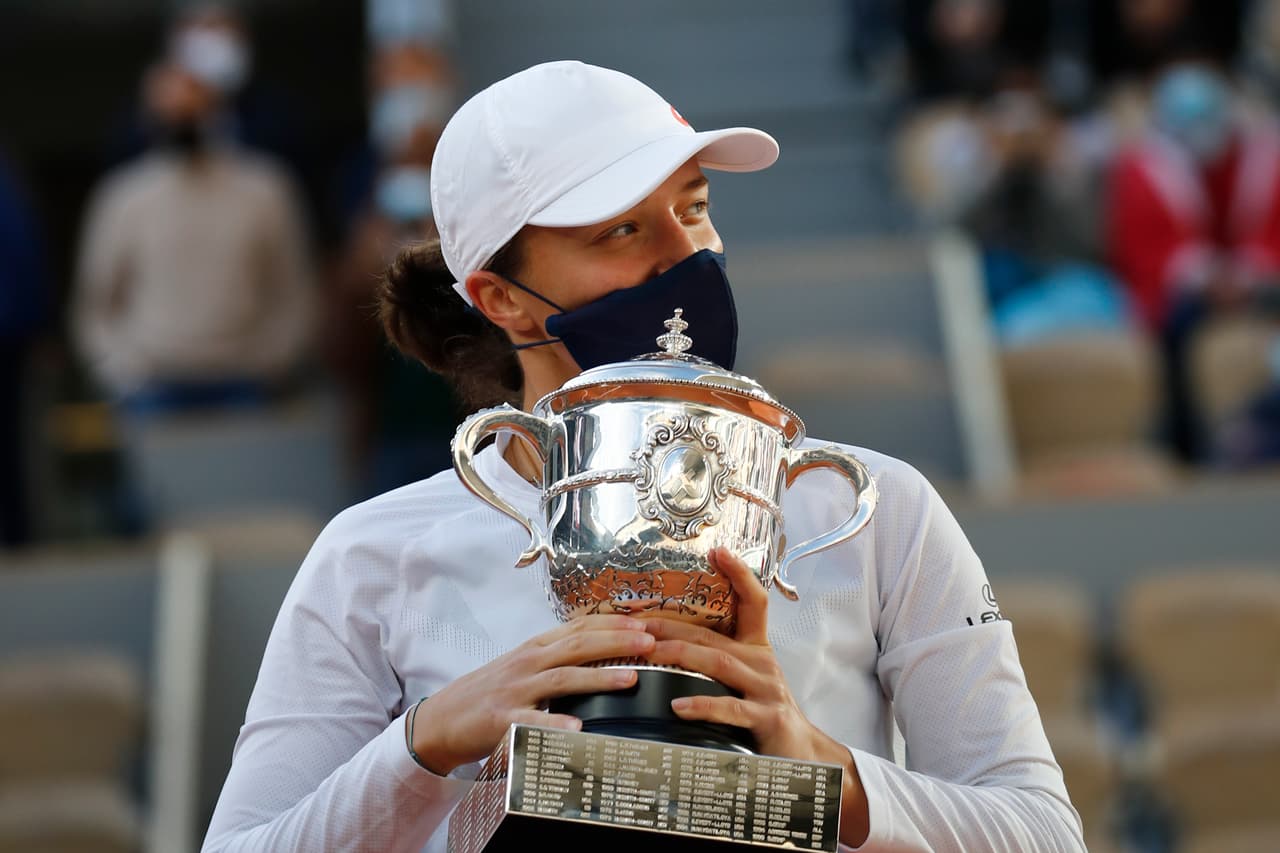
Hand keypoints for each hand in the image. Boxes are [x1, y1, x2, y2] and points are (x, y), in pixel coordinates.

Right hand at [409, 614, 653, 774]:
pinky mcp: (502, 720)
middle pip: (578, 645)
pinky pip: (533, 722)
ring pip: (562, 679)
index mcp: (536, 648)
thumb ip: (557, 656)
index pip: (580, 626)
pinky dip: (556, 725)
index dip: (614, 623)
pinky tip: (579, 730)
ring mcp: (515, 690)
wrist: (442, 719)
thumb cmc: (489, 692)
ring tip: (631, 679)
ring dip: (599, 678)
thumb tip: (601, 651)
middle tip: (651, 642)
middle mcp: (528, 663)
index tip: (645, 621)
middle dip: (617, 642)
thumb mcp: (523, 666)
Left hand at [641, 547, 870, 846]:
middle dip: (671, 624)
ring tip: (648, 651)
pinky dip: (702, 705)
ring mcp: (767, 689)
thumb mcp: (744, 682)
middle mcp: (762, 662)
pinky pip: (730, 708)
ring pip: (718, 662)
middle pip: (714, 634)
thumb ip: (715, 663)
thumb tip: (666, 644)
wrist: (805, 757)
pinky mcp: (767, 718)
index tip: (716, 551)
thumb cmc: (764, 717)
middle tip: (635, 620)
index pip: (753, 601)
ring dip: (680, 654)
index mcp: (756, 649)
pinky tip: (676, 705)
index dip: (738, 574)